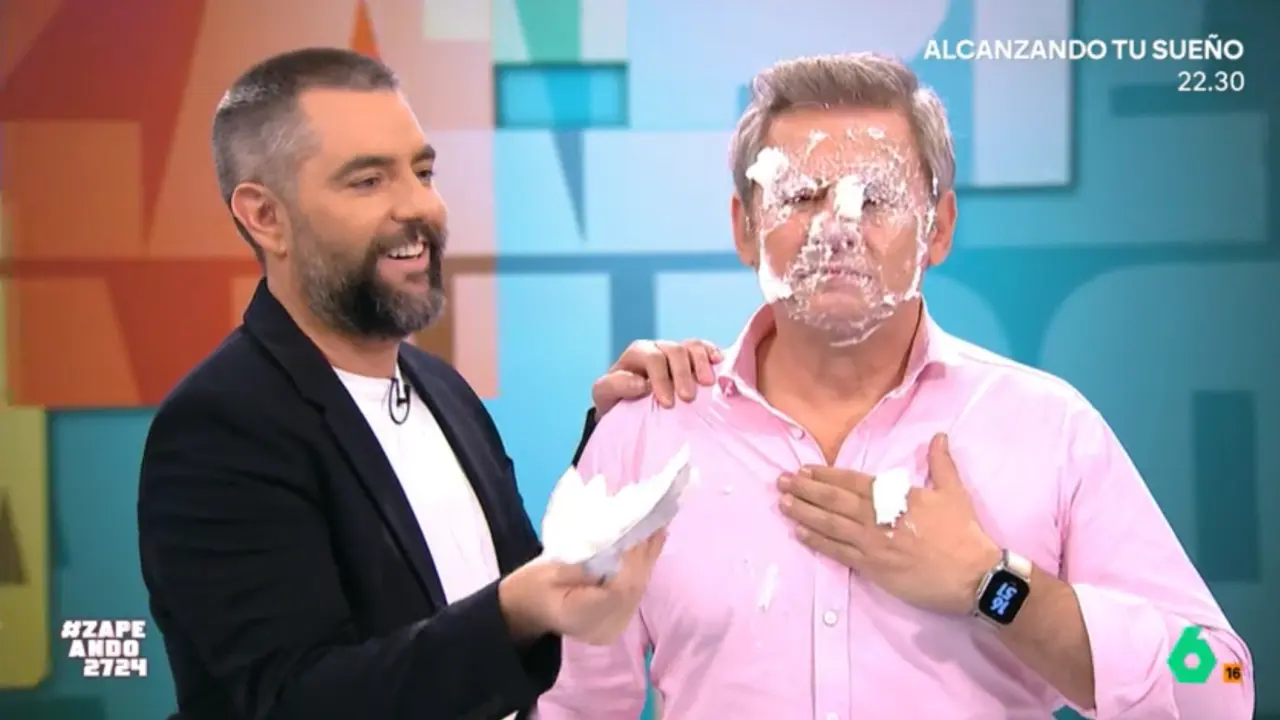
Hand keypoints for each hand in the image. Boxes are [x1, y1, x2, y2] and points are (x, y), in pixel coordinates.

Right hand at [500, 530, 666, 644]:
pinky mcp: (619, 620)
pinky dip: (643, 566)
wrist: (526, 611)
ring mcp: (615, 627)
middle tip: (655, 519)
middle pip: (634, 588)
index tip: (639, 528)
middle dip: (645, 554)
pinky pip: (636, 591)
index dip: (632, 560)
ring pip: (639, 589)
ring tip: (657, 525)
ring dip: (648, 557)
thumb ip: (583, 563)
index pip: (619, 589)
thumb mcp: (548, 570)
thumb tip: (614, 544)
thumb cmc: (532, 588)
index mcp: (583, 617)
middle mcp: (605, 627)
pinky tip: (652, 544)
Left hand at [591, 340, 721, 415]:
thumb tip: (641, 383)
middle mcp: (659, 349)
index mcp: (637, 354)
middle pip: (674, 350)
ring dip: (701, 363)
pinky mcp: (694, 360)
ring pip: (692, 346)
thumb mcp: (605, 396)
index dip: (661, 378)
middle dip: (682, 373)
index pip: (652, 358)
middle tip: (688, 398)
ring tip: (707, 383)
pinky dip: (713, 353)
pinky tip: (719, 362)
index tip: (668, 403)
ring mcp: (678, 353)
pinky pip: (705, 349)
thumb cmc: (617, 403)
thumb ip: (615, 386)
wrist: (628, 410)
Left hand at [777, 434, 999, 615]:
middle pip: (834, 501)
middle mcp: (877, 517)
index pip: (852, 482)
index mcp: (895, 496)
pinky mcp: (872, 568)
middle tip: (781, 482)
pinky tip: (800, 534)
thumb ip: (941, 463)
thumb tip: (939, 436)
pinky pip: (838, 553)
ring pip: (830, 525)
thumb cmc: (963, 533)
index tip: (804, 470)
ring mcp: (872, 544)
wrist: (972, 575)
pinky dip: (817, 542)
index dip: (825, 476)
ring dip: (804, 513)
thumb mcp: (954, 492)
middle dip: (805, 490)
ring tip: (783, 504)